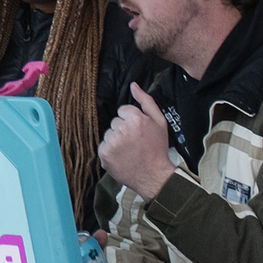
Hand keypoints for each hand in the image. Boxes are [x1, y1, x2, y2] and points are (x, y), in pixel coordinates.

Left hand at [99, 84, 176, 198]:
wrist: (154, 176)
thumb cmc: (157, 149)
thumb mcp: (159, 122)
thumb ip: (146, 101)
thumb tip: (133, 85)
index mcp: (135, 119)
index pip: (123, 110)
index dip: (132, 121)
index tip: (139, 131)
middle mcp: (122, 129)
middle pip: (115, 122)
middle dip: (123, 130)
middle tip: (136, 142)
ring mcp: (112, 142)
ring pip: (109, 134)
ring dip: (116, 140)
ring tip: (130, 150)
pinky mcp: (104, 154)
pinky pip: (103, 146)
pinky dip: (111, 151)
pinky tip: (123, 156)